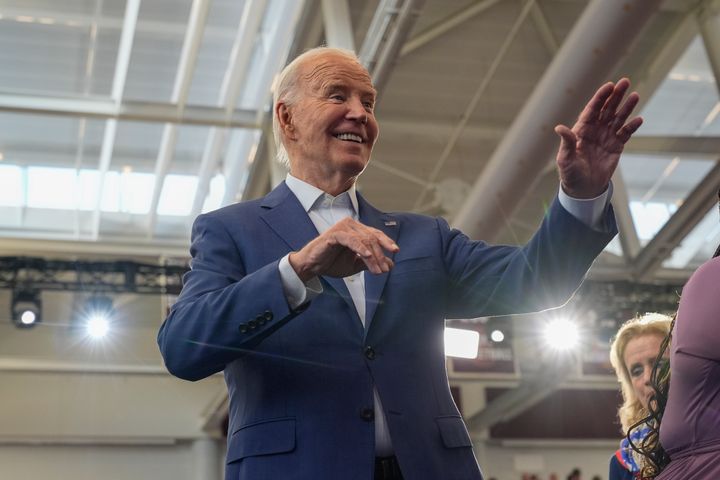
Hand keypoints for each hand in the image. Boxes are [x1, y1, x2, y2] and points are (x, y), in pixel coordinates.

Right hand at [289, 217, 398, 280]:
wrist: (312, 266)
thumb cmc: (331, 262)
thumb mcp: (356, 264)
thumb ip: (372, 262)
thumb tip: (390, 264)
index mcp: (356, 230)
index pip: (375, 234)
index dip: (386, 242)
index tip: (395, 251)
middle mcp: (351, 225)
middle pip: (372, 238)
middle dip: (380, 255)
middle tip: (383, 270)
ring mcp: (343, 228)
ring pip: (364, 240)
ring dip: (373, 257)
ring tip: (376, 270)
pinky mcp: (335, 234)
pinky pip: (351, 240)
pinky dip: (360, 248)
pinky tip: (367, 256)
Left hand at [555, 78, 642, 198]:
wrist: (583, 189)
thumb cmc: (570, 173)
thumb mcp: (565, 159)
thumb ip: (566, 143)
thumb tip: (559, 128)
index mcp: (581, 130)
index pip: (592, 110)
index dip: (600, 97)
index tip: (609, 86)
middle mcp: (595, 130)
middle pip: (606, 109)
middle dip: (615, 96)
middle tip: (625, 82)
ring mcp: (607, 137)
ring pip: (618, 118)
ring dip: (626, 107)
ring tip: (635, 95)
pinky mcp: (616, 146)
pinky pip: (625, 133)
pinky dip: (632, 126)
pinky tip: (639, 119)